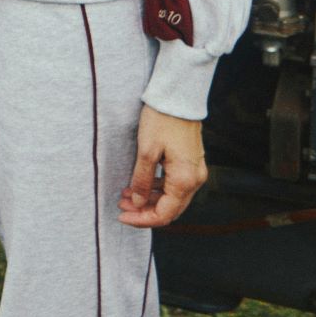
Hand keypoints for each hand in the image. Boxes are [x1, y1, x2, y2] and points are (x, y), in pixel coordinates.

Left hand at [119, 107, 206, 227]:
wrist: (178, 97)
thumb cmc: (162, 120)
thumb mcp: (146, 151)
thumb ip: (141, 180)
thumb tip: (137, 202)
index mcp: (185, 179)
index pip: (164, 214)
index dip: (142, 219)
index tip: (122, 216)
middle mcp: (194, 179)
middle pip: (170, 209)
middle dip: (144, 211)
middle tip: (121, 207)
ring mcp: (194, 171)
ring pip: (171, 198)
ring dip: (149, 200)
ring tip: (125, 195)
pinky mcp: (190, 163)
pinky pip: (174, 185)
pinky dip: (156, 189)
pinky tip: (139, 184)